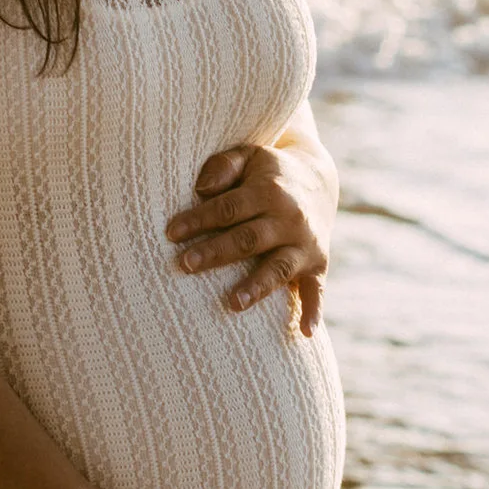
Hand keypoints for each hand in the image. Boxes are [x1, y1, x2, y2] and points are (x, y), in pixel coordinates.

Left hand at [167, 145, 329, 333]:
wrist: (318, 180)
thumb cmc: (268, 172)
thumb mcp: (248, 155)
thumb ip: (223, 166)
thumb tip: (200, 189)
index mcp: (269, 191)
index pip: (228, 208)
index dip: (199, 220)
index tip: (170, 233)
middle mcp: (289, 219)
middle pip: (248, 239)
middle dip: (217, 252)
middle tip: (185, 264)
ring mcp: (304, 245)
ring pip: (278, 268)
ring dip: (257, 287)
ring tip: (233, 303)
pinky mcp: (318, 265)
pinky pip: (316, 291)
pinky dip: (313, 311)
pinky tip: (305, 332)